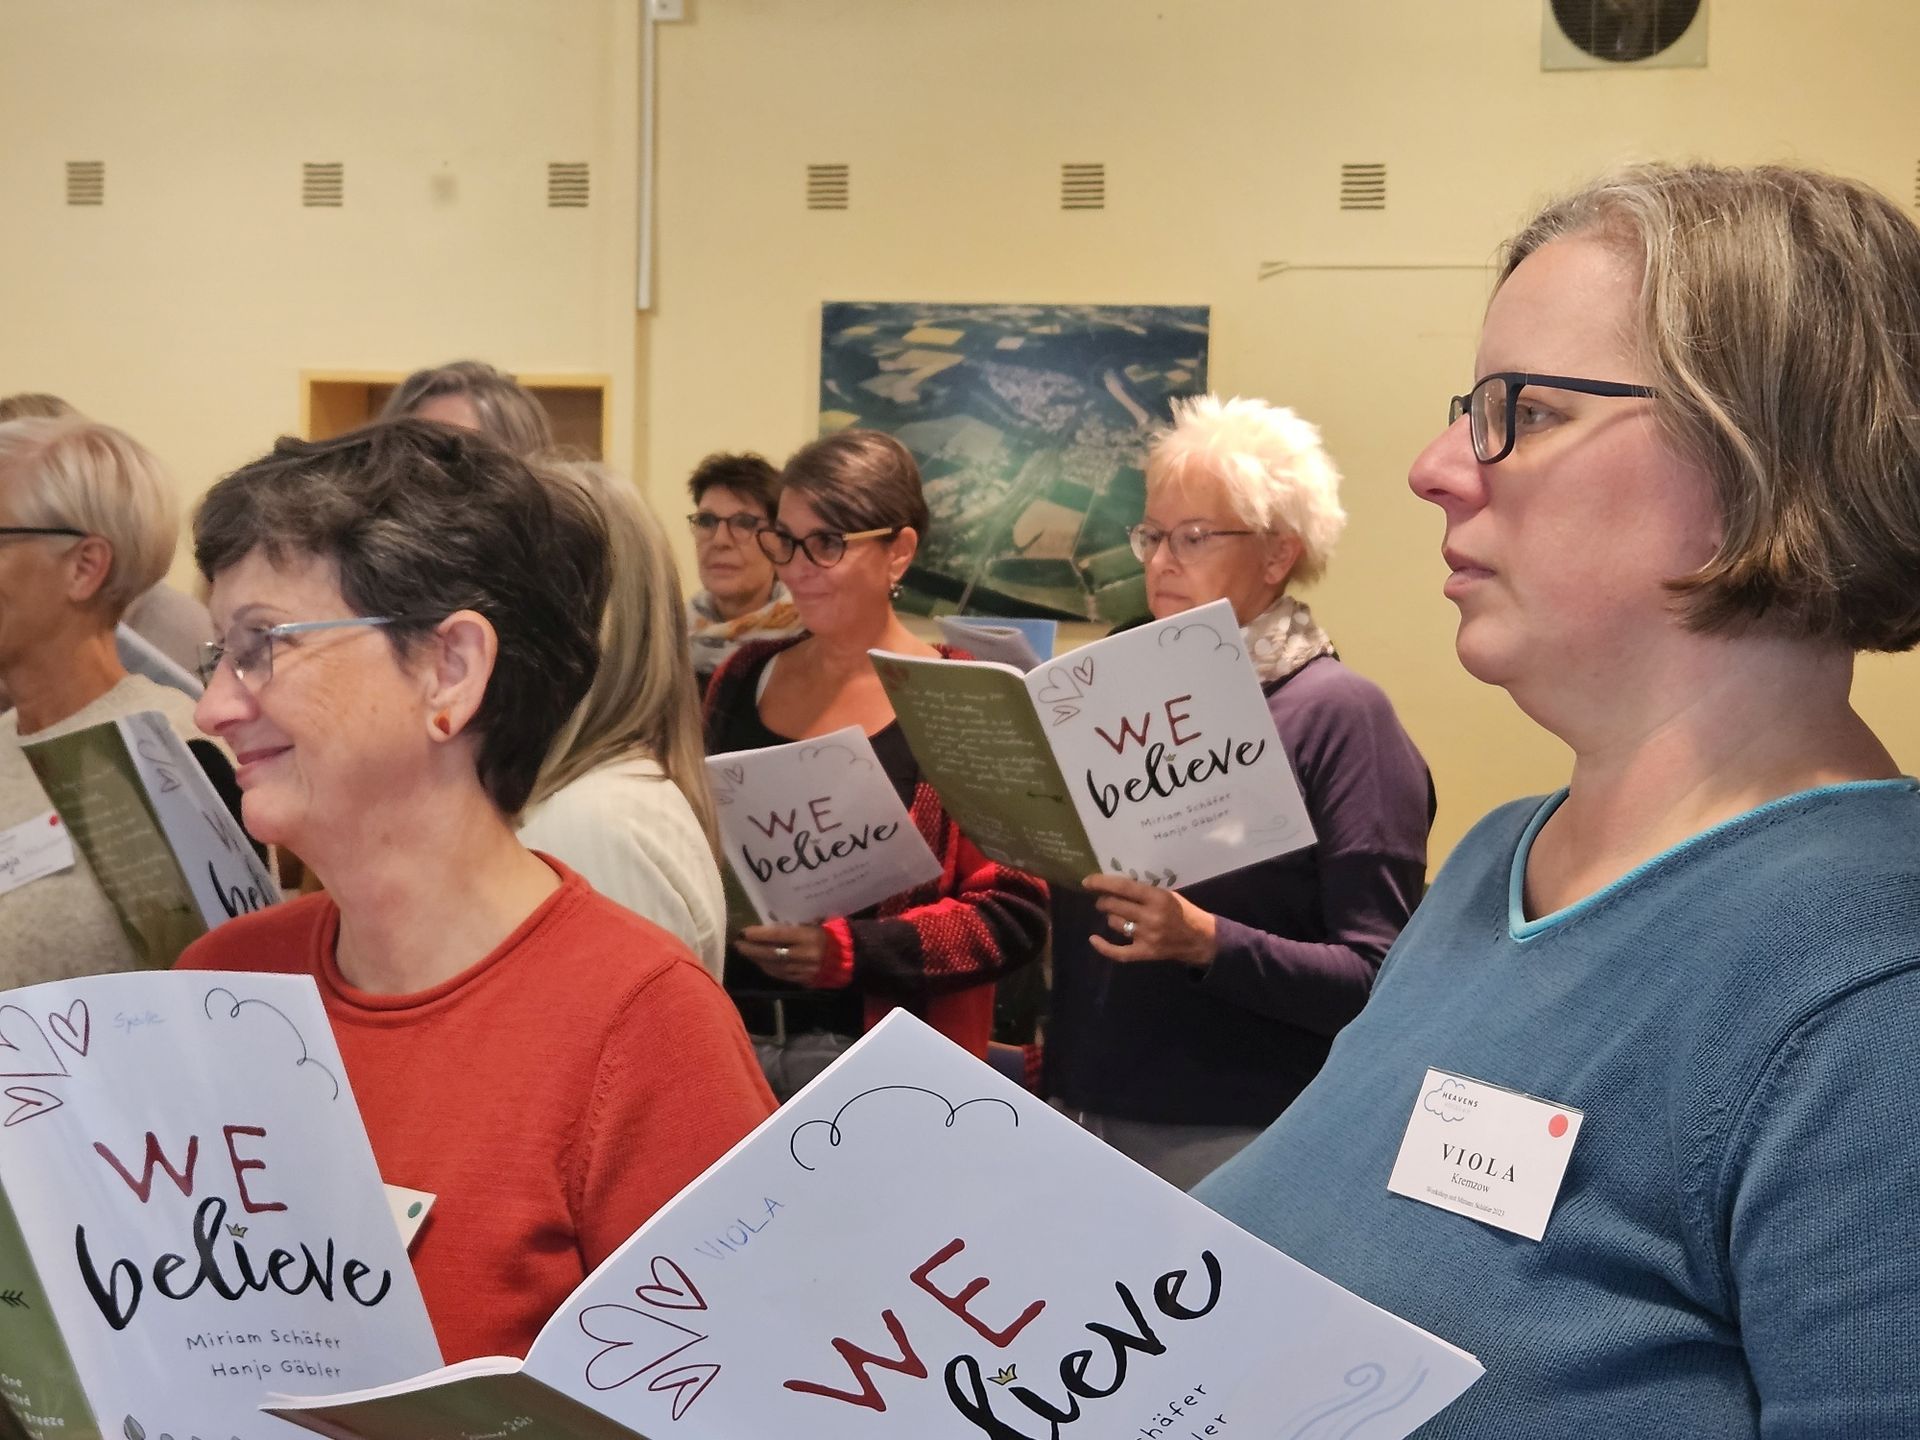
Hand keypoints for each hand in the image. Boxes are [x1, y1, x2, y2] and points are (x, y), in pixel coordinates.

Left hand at [736, 923, 828, 984]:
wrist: (848, 958)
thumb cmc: (831, 935)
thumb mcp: (818, 923)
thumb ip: (798, 924)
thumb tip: (773, 920)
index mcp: (809, 937)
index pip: (779, 936)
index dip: (759, 935)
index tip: (744, 932)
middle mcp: (805, 955)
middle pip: (772, 954)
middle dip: (752, 950)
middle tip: (738, 944)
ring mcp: (803, 970)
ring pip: (774, 966)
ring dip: (757, 960)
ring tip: (745, 952)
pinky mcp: (803, 981)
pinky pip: (781, 975)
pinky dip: (768, 968)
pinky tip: (760, 963)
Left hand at [1083, 873, 1216, 967]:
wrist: (1201, 939)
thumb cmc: (1184, 912)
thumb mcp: (1168, 895)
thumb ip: (1144, 892)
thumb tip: (1115, 887)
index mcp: (1158, 898)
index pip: (1124, 887)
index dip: (1102, 883)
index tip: (1087, 882)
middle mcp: (1150, 916)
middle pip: (1114, 906)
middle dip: (1104, 901)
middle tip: (1104, 900)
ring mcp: (1147, 936)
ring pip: (1114, 923)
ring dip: (1111, 918)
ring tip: (1117, 915)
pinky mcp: (1145, 953)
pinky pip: (1118, 952)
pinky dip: (1103, 947)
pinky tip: (1093, 939)